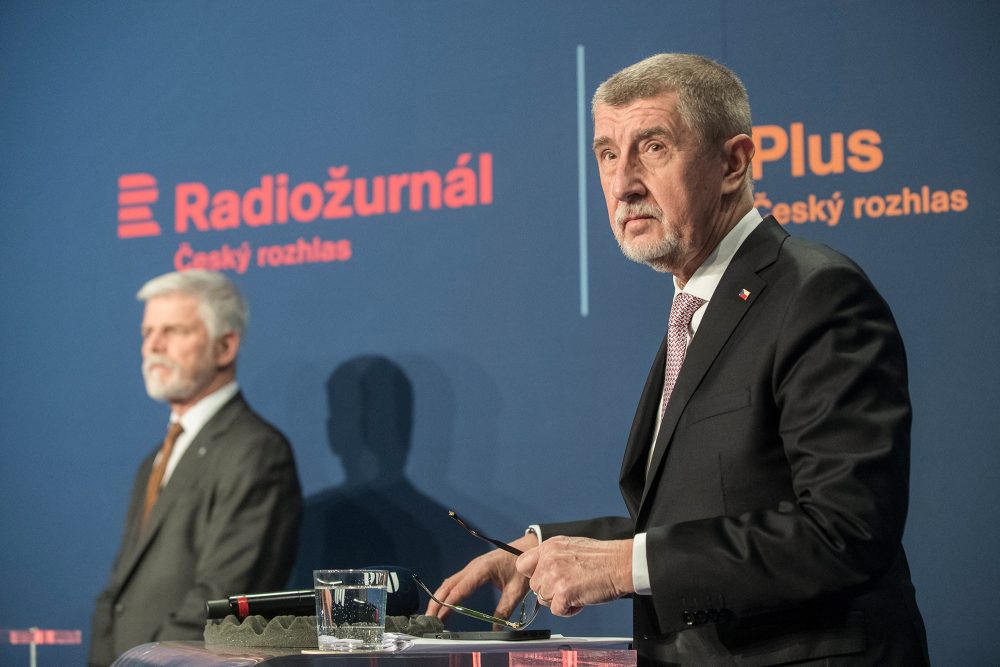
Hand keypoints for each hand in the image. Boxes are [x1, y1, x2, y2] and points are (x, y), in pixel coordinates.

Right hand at [426, 531, 538, 626]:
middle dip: (437, 602)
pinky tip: (443, 603)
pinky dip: (446, 593)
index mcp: (481, 570)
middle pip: (448, 585)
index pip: (460, 589)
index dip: (448, 604)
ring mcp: (471, 567)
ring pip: (449, 583)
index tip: (440, 617)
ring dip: (439, 598)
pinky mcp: (473, 570)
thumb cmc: (521, 567)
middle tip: (429, 619)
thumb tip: (495, 629)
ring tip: (433, 615)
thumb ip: (504, 610)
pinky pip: (455, 581)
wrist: (527, 549)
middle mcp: (472, 567)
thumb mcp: (516, 590)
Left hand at [516, 536, 633, 616]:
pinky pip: (556, 610)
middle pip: (535, 586)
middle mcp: (548, 560)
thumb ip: (553, 557)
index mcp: (549, 547)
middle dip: (550, 591)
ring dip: (559, 601)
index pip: (523, 564)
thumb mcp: (571, 546)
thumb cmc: (602, 557)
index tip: (543, 579)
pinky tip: (580, 600)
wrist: (620, 563)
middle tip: (568, 587)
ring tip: (577, 592)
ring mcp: (555, 576)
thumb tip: (544, 572)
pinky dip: (568, 610)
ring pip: (544, 599)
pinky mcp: (563, 592)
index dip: (533, 575)